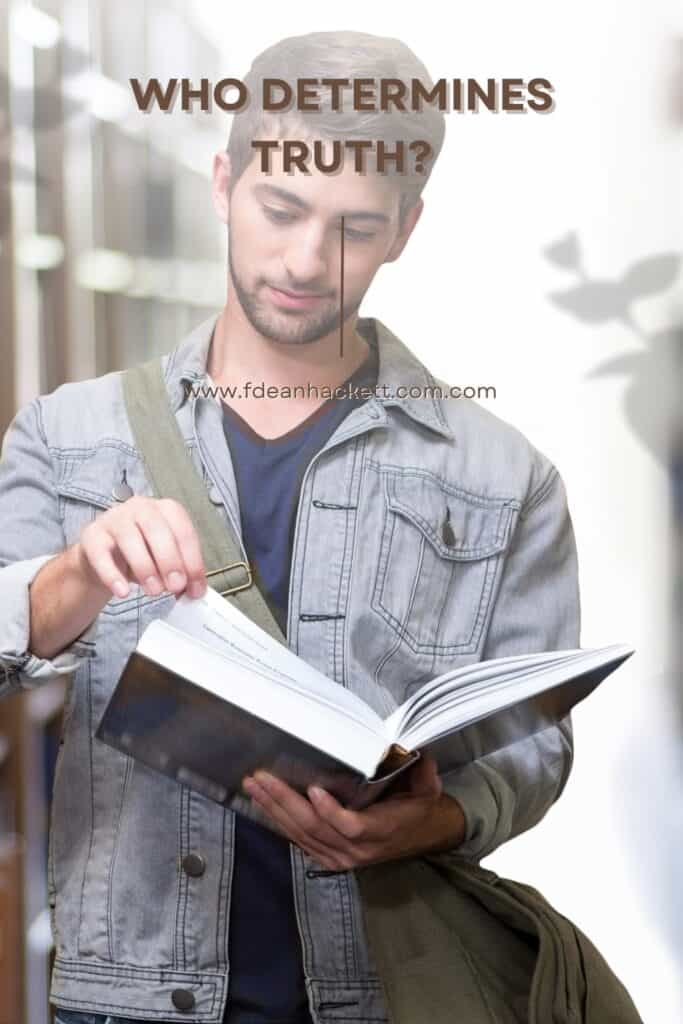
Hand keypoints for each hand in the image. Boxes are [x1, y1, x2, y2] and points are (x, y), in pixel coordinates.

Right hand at [75, 496, 207, 601]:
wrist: (103, 558)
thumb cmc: (142, 555)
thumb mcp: (165, 562)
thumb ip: (181, 573)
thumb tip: (195, 591)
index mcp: (166, 510)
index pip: (183, 530)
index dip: (192, 561)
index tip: (195, 588)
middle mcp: (140, 507)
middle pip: (157, 529)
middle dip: (170, 560)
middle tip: (175, 586)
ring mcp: (114, 518)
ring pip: (130, 538)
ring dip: (145, 567)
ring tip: (154, 591)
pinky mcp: (92, 535)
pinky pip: (100, 554)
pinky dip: (112, 575)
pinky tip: (123, 592)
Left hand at [242, 754, 465, 869]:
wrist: (420, 835)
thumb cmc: (418, 807)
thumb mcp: (428, 789)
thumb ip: (423, 773)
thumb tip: (417, 752)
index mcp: (381, 831)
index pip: (351, 827)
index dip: (330, 812)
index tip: (313, 789)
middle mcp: (357, 849)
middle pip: (315, 828)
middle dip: (284, 801)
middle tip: (262, 778)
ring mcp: (340, 856)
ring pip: (301, 834)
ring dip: (274, 809)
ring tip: (254, 785)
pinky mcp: (328, 857)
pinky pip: (299, 840)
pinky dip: (278, 821)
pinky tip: (262, 803)